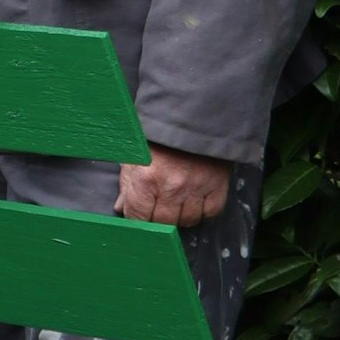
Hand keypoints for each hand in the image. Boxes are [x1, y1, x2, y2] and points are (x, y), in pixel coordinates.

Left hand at [117, 144, 231, 228]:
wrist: (191, 117)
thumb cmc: (157, 135)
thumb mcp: (133, 156)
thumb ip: (127, 185)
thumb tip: (122, 208)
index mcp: (146, 178)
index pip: (138, 217)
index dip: (137, 220)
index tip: (139, 217)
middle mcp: (171, 186)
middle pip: (164, 222)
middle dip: (157, 219)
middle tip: (157, 209)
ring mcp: (196, 187)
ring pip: (188, 220)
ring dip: (181, 217)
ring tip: (176, 203)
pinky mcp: (217, 185)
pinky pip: (211, 212)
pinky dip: (202, 212)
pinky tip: (194, 202)